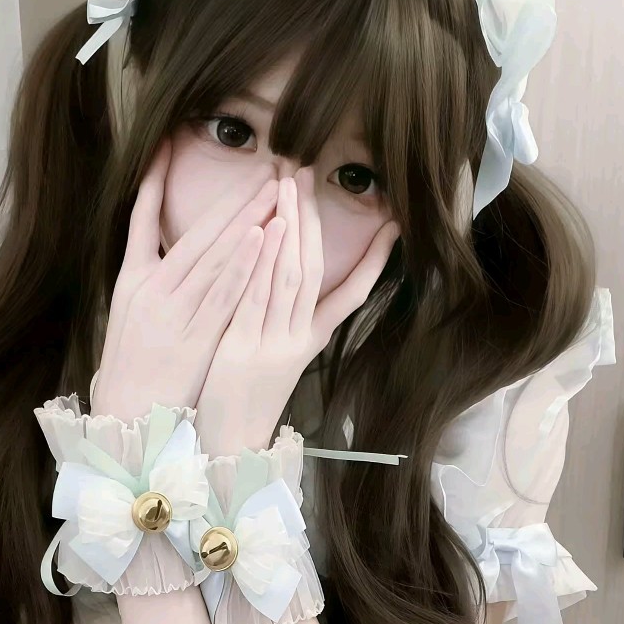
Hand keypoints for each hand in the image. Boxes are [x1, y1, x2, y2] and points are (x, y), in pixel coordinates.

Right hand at [92, 139, 279, 422]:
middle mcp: (151, 287)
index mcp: (131, 278)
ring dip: (245, 219)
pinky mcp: (195, 335)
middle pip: (195, 232)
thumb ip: (147, 274)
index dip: (155, 180)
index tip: (170, 144)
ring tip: (272, 188)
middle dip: (232, 197)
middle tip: (265, 166)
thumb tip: (164, 241)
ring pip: (212, 255)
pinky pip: (222, 293)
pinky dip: (241, 263)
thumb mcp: (128, 312)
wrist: (128, 416)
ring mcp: (173, 310)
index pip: (140, 217)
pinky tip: (261, 237)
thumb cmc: (131, 365)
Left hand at [194, 167, 399, 454]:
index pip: (351, 296)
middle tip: (307, 175)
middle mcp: (298, 339)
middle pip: (314, 271)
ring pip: (291, 278)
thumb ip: (287, 325)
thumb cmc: (248, 403)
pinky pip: (259, 298)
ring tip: (290, 186)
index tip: (393, 228)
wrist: (230, 448)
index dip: (375, 262)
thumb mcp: (278, 363)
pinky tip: (266, 229)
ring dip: (291, 228)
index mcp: (310, 342)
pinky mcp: (245, 349)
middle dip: (312, 220)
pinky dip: (265, 262)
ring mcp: (274, 344)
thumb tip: (289, 290)